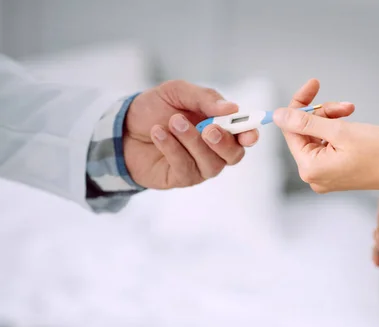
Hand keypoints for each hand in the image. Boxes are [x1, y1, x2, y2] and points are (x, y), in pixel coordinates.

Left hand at [123, 80, 258, 188]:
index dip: (251, 135)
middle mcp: (215, 149)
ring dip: (192, 142)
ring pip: (211, 164)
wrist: (123, 127)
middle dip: (223, 142)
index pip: (245, 135)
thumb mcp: (178, 92)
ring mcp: (200, 165)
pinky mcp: (182, 178)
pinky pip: (186, 168)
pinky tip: (158, 133)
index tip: (248, 133)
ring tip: (173, 123)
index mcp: (221, 126)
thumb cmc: (155, 108)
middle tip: (206, 128)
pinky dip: (172, 149)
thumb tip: (232, 108)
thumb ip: (205, 98)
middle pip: (234, 155)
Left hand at [273, 82, 378, 193]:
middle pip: (305, 133)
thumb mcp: (341, 130)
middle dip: (322, 113)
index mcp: (311, 168)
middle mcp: (314, 176)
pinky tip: (353, 126)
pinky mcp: (336, 173)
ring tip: (353, 113)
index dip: (300, 105)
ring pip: (318, 137)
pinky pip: (328, 146)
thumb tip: (277, 116)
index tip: (313, 84)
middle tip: (346, 105)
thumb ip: (306, 122)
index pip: (292, 130)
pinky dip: (338, 132)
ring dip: (332, 120)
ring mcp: (325, 176)